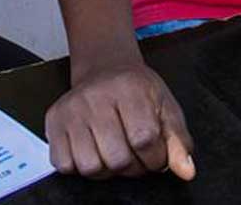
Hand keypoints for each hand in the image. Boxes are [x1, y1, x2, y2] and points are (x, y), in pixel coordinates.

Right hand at [45, 62, 194, 179]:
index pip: (145, 139)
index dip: (155, 157)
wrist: (104, 68)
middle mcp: (96, 96)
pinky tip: (92, 148)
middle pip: (117, 159)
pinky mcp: (54, 120)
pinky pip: (65, 165)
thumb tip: (186, 171)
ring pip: (91, 167)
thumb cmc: (136, 90)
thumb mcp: (165, 108)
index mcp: (129, 88)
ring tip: (113, 151)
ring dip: (106, 169)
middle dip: (132, 166)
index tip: (155, 153)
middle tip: (133, 152)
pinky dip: (79, 166)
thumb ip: (178, 141)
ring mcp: (71, 109)